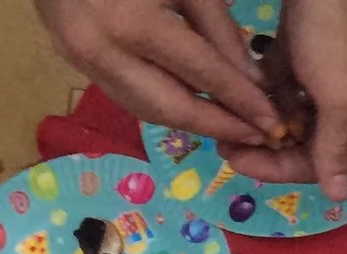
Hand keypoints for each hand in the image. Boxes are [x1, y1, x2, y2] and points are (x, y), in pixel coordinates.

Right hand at [36, 0, 281, 147]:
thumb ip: (218, 29)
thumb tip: (252, 83)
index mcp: (131, 22)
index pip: (201, 74)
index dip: (242, 102)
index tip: (275, 123)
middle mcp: (100, 49)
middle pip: (172, 108)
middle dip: (220, 127)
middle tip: (260, 138)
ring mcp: (79, 58)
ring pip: (146, 110)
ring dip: (192, 123)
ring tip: (234, 128)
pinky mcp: (71, 60)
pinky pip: (125, 95)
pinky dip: (163, 106)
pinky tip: (194, 108)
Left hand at [225, 0, 346, 201]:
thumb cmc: (338, 40)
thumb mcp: (340, 99)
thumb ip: (335, 148)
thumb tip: (340, 196)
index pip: (317, 165)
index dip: (276, 168)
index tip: (234, 159)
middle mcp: (342, 111)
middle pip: (300, 144)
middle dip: (263, 145)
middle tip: (222, 139)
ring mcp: (321, 83)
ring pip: (286, 117)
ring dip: (258, 120)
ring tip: (223, 114)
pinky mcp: (302, 58)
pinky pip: (279, 87)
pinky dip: (260, 92)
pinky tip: (237, 89)